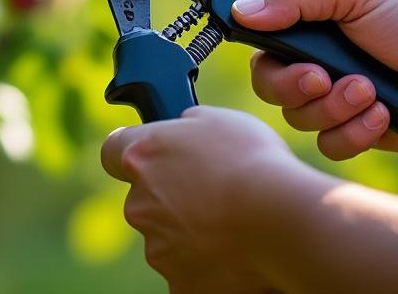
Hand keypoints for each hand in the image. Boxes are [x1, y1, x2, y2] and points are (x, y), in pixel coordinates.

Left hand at [100, 106, 308, 293]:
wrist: (283, 222)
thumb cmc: (254, 162)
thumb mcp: (218, 119)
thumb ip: (188, 125)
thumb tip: (183, 130)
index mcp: (142, 158)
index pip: (114, 152)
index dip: (133, 152)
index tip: (155, 156)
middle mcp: (140, 205)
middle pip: (147, 199)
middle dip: (173, 197)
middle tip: (217, 194)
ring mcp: (158, 248)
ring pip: (169, 237)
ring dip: (193, 232)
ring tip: (238, 224)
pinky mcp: (180, 284)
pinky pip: (190, 271)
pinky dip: (210, 264)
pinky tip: (239, 253)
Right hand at [234, 0, 397, 159]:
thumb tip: (241, 10)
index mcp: (311, 28)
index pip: (261, 50)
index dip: (269, 63)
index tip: (301, 62)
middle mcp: (317, 65)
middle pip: (272, 91)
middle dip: (300, 90)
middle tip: (328, 78)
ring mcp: (337, 102)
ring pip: (301, 122)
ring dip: (335, 109)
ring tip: (373, 92)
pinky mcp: (359, 135)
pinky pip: (331, 147)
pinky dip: (356, 133)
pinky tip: (385, 116)